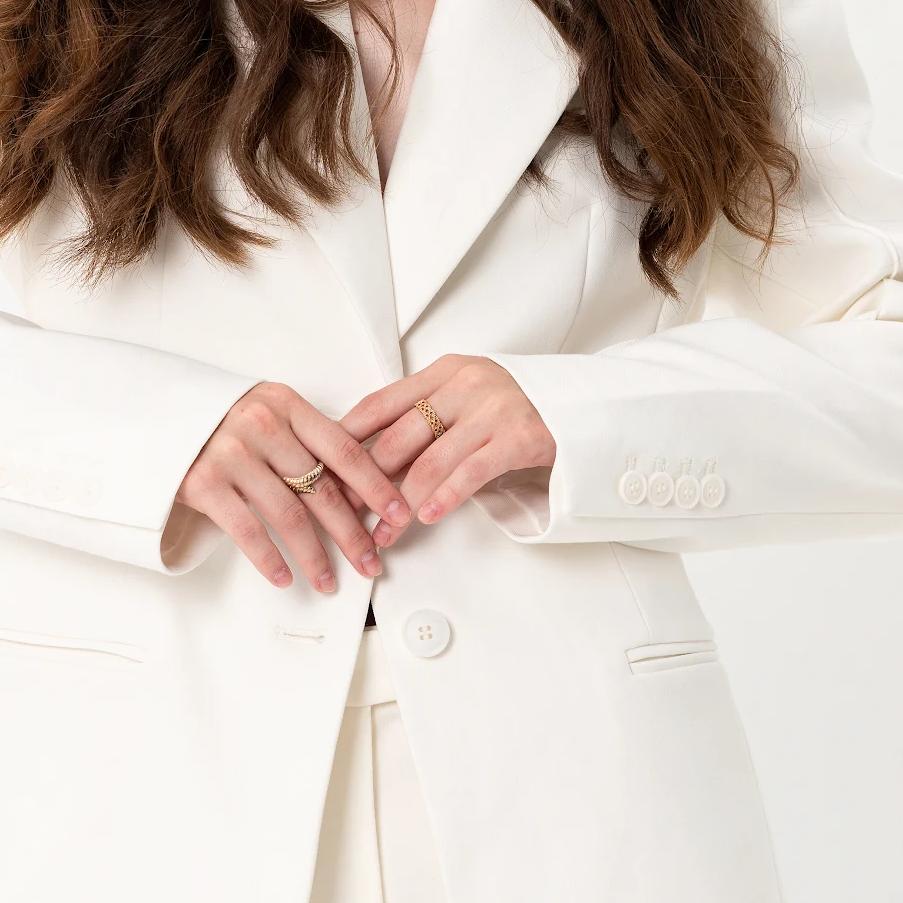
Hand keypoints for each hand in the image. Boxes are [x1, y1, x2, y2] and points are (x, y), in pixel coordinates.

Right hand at [174, 381, 411, 593]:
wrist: (156, 415)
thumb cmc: (222, 418)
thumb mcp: (269, 411)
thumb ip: (306, 438)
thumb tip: (356, 486)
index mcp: (288, 406)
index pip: (345, 450)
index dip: (377, 487)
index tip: (398, 514)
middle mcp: (263, 426)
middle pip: (322, 490)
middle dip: (352, 534)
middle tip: (371, 562)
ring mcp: (231, 454)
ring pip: (289, 516)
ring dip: (315, 556)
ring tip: (329, 580)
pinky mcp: (202, 483)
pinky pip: (247, 530)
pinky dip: (270, 559)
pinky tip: (285, 577)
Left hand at [337, 356, 556, 542]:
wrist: (578, 405)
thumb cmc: (513, 406)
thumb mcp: (463, 396)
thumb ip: (423, 415)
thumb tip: (365, 456)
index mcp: (442, 371)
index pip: (379, 405)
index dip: (346, 441)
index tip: (324, 471)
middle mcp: (463, 384)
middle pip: (398, 438)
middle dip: (367, 483)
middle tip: (346, 513)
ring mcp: (492, 409)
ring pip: (430, 462)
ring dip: (402, 504)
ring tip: (385, 531)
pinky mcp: (518, 436)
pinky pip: (471, 471)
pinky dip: (445, 497)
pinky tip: (429, 516)